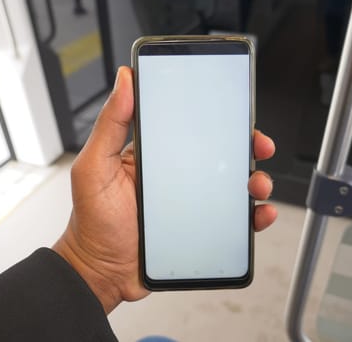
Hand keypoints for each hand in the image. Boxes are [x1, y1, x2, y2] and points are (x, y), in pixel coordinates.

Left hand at [53, 66, 276, 313]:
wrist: (101, 271)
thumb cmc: (92, 220)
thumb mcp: (94, 167)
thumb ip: (110, 124)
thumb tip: (124, 80)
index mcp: (155, 155)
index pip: (192, 128)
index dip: (217, 118)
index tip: (235, 110)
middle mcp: (177, 176)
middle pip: (220, 155)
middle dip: (246, 148)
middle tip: (257, 146)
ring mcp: (191, 203)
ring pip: (232, 186)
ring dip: (254, 181)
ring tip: (257, 186)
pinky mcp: (200, 228)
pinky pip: (233, 220)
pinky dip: (252, 216)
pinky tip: (258, 213)